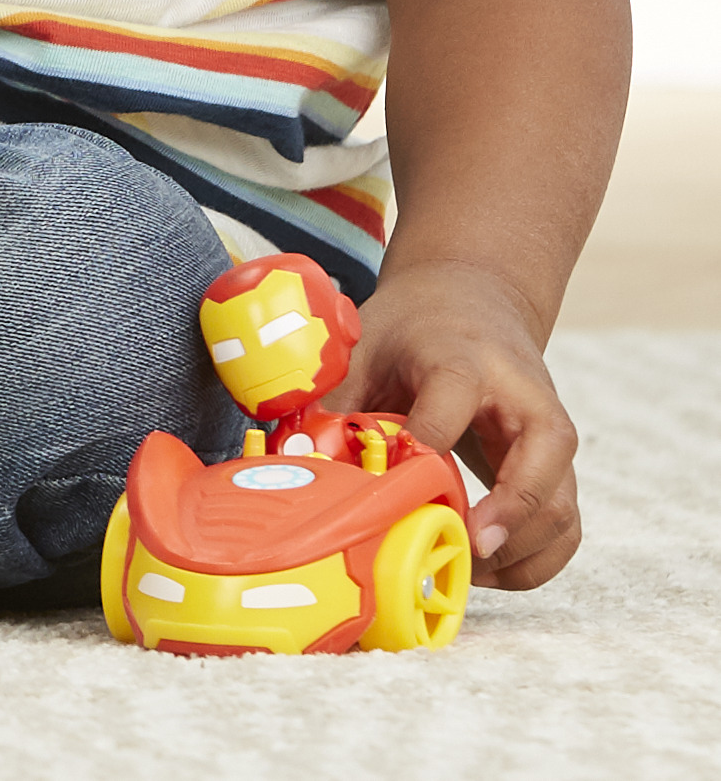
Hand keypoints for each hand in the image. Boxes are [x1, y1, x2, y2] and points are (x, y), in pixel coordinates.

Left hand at [351, 258, 579, 587]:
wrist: (473, 299)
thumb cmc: (414, 328)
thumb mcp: (367, 345)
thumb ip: (339, 399)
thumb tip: (300, 459)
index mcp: (464, 359)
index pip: (454, 398)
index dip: (426, 442)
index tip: (399, 484)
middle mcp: (524, 400)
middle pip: (540, 470)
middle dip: (503, 523)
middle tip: (455, 548)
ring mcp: (550, 439)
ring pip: (560, 512)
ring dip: (516, 556)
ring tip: (460, 566)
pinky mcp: (558, 469)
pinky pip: (564, 529)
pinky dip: (531, 561)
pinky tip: (482, 566)